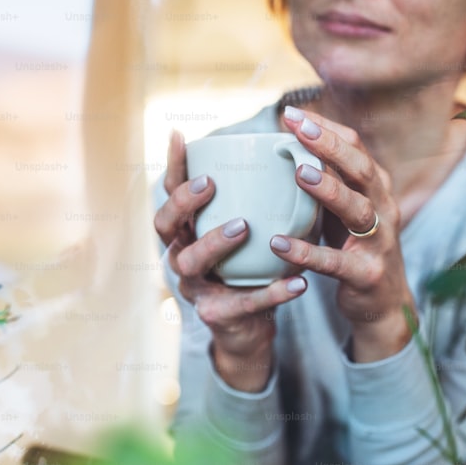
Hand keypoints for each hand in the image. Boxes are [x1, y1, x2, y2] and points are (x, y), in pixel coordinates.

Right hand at [153, 131, 307, 390]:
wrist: (250, 328)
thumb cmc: (247, 268)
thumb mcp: (244, 232)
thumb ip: (252, 199)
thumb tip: (288, 146)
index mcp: (186, 231)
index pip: (169, 193)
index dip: (171, 167)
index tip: (180, 136)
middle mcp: (180, 255)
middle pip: (165, 225)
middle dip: (184, 203)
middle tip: (211, 184)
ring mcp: (195, 287)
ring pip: (191, 262)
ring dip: (214, 241)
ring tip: (244, 226)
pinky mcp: (217, 316)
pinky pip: (244, 303)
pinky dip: (273, 293)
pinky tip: (300, 282)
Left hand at [275, 107, 417, 361]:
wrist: (383, 305)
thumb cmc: (354, 249)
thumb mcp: (343, 211)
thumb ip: (325, 182)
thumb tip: (284, 145)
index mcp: (376, 188)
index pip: (355, 148)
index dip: (326, 129)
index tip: (291, 113)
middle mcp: (384, 209)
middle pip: (360, 169)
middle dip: (329, 145)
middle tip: (296, 128)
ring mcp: (380, 242)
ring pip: (357, 209)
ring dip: (329, 189)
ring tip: (298, 173)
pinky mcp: (367, 274)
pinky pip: (335, 261)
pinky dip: (307, 252)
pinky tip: (278, 243)